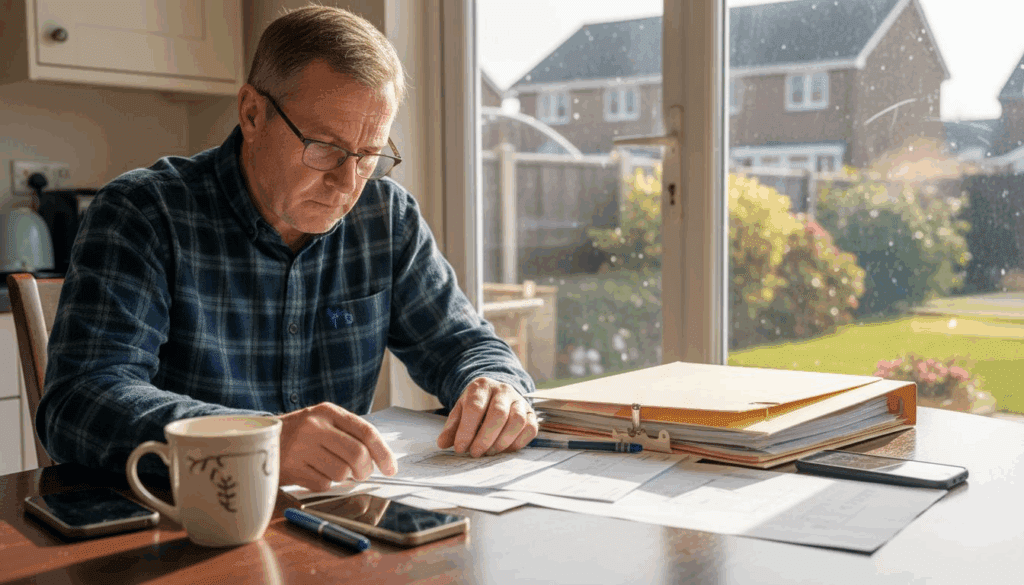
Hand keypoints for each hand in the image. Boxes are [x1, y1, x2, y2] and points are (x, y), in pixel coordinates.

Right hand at [276, 402, 396, 491]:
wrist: (255, 439)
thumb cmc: (299, 434)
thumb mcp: (322, 422)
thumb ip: (348, 434)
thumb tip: (379, 458)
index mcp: (327, 411)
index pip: (366, 432)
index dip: (383, 453)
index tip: (391, 468)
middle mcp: (314, 426)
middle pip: (357, 454)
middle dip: (365, 470)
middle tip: (362, 474)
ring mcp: (301, 447)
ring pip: (341, 472)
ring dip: (343, 477)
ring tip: (332, 470)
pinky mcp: (291, 468)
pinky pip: (323, 483)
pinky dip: (324, 483)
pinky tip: (313, 473)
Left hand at [436, 377, 537, 456]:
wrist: (496, 394)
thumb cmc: (476, 406)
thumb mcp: (460, 412)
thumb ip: (452, 427)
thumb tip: (442, 443)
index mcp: (482, 386)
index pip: (475, 407)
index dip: (467, 430)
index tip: (460, 448)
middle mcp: (503, 390)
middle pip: (498, 413)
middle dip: (485, 438)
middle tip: (475, 453)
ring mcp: (519, 401)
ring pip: (517, 420)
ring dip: (502, 441)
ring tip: (490, 452)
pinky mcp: (531, 413)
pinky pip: (530, 428)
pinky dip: (518, 442)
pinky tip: (505, 449)